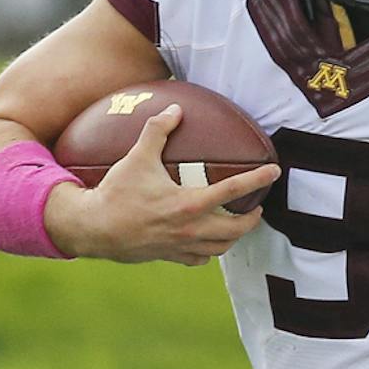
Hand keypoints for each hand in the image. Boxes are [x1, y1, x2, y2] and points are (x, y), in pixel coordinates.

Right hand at [45, 104, 279, 265]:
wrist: (94, 228)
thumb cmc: (116, 192)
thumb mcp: (136, 157)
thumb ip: (157, 131)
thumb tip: (175, 109)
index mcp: (190, 203)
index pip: (234, 189)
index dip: (258, 179)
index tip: (275, 172)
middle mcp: (192, 229)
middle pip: (238, 228)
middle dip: (252, 219)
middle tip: (256, 207)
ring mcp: (184, 246)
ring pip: (222, 247)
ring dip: (234, 236)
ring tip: (236, 224)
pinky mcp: (172, 257)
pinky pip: (200, 259)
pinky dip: (209, 251)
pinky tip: (207, 242)